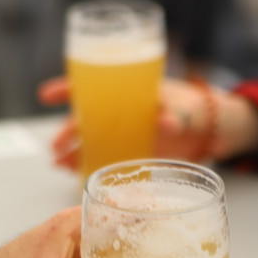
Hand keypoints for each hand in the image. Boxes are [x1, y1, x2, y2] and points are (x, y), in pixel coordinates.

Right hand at [38, 77, 257, 170]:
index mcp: (128, 91)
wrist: (211, 131)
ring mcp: (123, 133)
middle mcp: (120, 111)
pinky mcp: (130, 152)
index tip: (46, 95)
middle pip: (85, 117)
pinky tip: (73, 172)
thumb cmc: (196, 108)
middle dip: (67, 130)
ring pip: (90, 139)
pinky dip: (86, 164)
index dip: (67, 88)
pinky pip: (102, 157)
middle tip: (56, 145)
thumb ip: (176, 114)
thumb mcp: (187, 107)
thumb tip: (167, 123)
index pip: (91, 85)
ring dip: (72, 150)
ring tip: (58, 164)